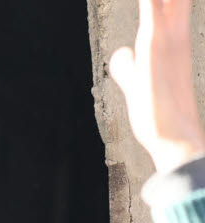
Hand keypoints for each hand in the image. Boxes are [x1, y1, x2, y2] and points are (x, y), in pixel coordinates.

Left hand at [109, 0, 204, 172]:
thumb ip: (126, 66)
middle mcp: (172, 28)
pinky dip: (148, 0)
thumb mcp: (137, 84)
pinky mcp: (154, 44)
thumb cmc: (157, 116)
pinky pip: (150, 6)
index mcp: (170, 34)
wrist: (174, 139)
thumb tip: (117, 56)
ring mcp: (166, 34)